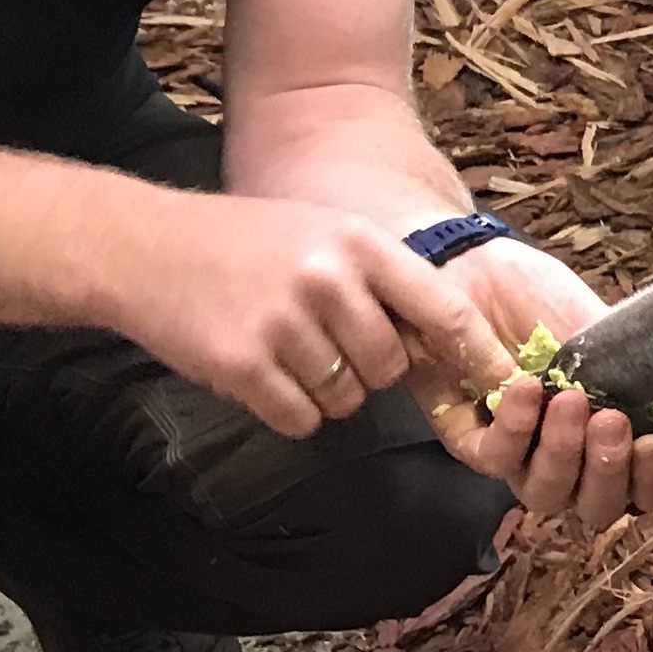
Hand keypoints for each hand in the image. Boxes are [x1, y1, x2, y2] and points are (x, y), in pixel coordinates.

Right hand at [103, 190, 516, 437]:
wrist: (143, 248)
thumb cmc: (248, 244)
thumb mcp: (327, 233)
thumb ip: (386, 281)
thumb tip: (454, 340)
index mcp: (360, 245)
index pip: (444, 310)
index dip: (479, 356)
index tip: (508, 386)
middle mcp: (329, 280)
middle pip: (392, 369)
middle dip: (369, 371)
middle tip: (326, 342)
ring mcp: (285, 324)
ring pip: (347, 400)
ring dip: (324, 390)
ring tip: (284, 346)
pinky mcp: (244, 366)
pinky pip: (301, 419)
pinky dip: (287, 409)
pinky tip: (260, 370)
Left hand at [421, 236, 652, 528]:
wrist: (481, 266)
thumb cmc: (552, 303)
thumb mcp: (619, 342)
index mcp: (614, 442)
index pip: (643, 492)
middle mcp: (570, 461)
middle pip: (596, 507)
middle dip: (609, 471)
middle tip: (613, 420)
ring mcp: (520, 456)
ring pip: (544, 495)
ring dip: (563, 453)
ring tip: (570, 399)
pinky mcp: (473, 442)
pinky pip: (495, 460)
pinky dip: (515, 428)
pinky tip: (526, 388)